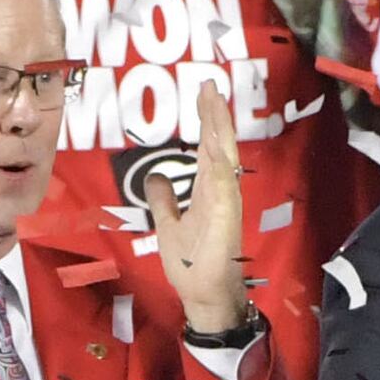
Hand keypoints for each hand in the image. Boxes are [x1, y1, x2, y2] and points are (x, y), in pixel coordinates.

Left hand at [145, 77, 249, 337]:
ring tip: (215, 103)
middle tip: (210, 84)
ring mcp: (225, 201)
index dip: (207, 120)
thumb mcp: (167, 225)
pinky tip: (217, 149)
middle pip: (217, 144)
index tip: (204, 92)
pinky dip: (222, 167)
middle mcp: (219, 190)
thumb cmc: (191, 264)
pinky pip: (224, 187)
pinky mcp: (226, 217)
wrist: (204, 295)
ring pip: (223, 157)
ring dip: (219, 131)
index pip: (207, 146)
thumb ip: (163, 200)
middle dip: (214, 115)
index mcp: (207, 190)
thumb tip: (153, 175)